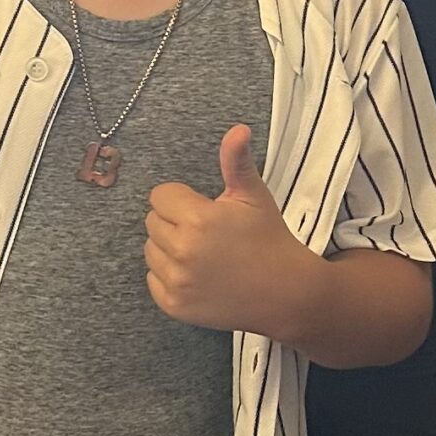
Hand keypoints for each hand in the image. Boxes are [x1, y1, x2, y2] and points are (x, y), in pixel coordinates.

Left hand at [144, 126, 309, 336]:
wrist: (285, 293)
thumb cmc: (269, 238)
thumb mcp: (254, 195)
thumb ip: (236, 161)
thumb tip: (238, 129)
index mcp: (198, 220)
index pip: (160, 196)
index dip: (182, 199)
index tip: (205, 210)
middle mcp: (182, 252)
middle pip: (152, 222)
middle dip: (175, 222)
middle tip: (207, 232)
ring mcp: (177, 282)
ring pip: (150, 250)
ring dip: (169, 248)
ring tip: (203, 253)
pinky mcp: (174, 306)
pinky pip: (153, 279)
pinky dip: (169, 276)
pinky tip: (197, 275)